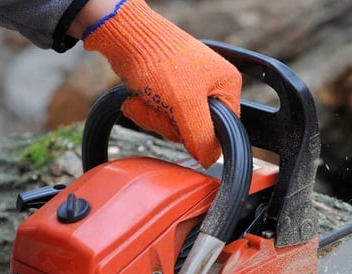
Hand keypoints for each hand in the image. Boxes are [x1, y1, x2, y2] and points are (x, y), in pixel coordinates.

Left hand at [83, 0, 241, 167]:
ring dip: (154, 117)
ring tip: (146, 98)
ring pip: (173, 126)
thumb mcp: (186, 105)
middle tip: (161, 106)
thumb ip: (202, 137)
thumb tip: (210, 160)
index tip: (183, 124)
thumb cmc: (159, 59)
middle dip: (170, 123)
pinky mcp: (165, 90)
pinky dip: (145, 110)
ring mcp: (187, 89)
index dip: (201, 135)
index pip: (223, 129)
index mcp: (226, 86)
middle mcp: (210, 87)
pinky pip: (159, 116)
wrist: (125, 36)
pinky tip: (138, 98)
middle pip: (195, 131)